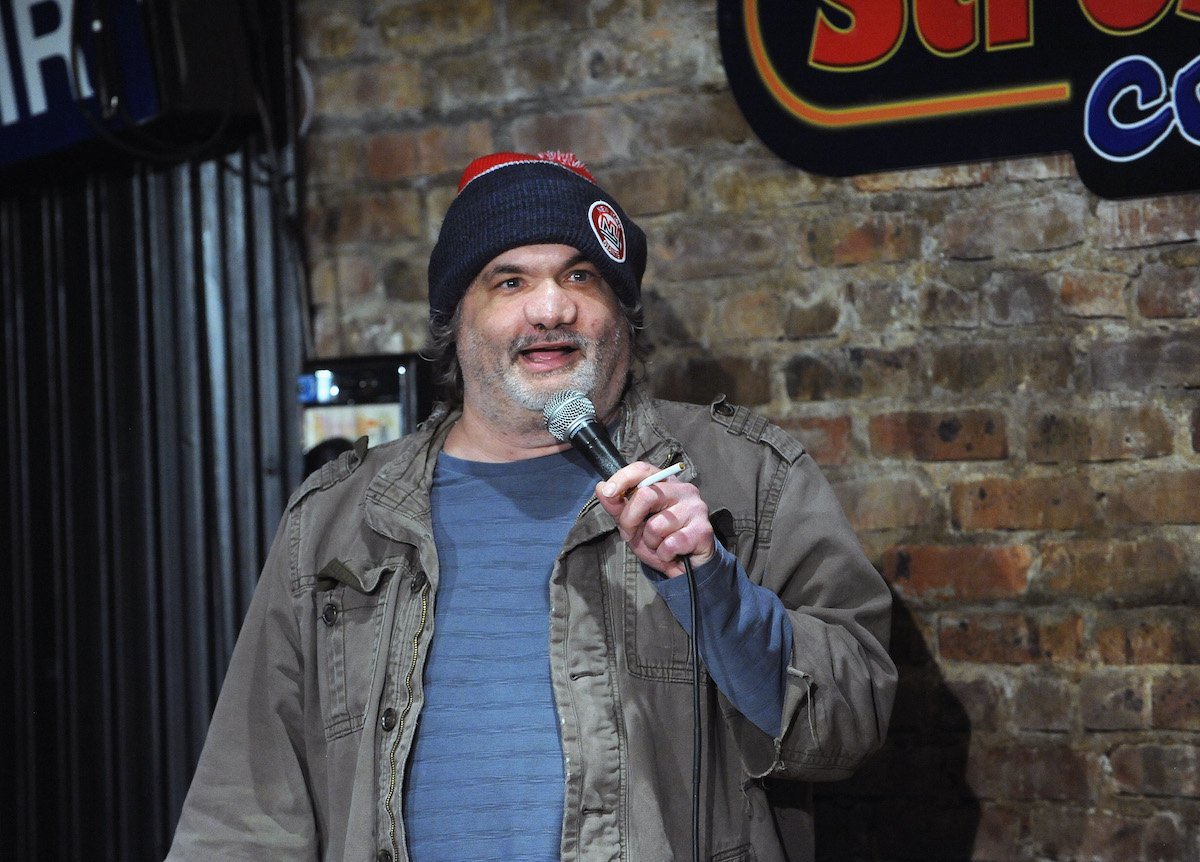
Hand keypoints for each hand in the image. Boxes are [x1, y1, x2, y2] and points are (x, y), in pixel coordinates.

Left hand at [595, 462, 714, 577]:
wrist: (686, 567)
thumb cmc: (660, 539)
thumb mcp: (633, 523)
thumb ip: (618, 507)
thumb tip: (601, 488)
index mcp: (665, 483)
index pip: (643, 469)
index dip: (623, 478)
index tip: (609, 492)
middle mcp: (683, 490)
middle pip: (646, 495)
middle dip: (630, 520)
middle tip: (629, 534)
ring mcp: (696, 508)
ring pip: (656, 525)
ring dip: (650, 542)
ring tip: (659, 544)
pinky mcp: (702, 530)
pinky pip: (670, 544)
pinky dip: (664, 555)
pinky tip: (672, 553)